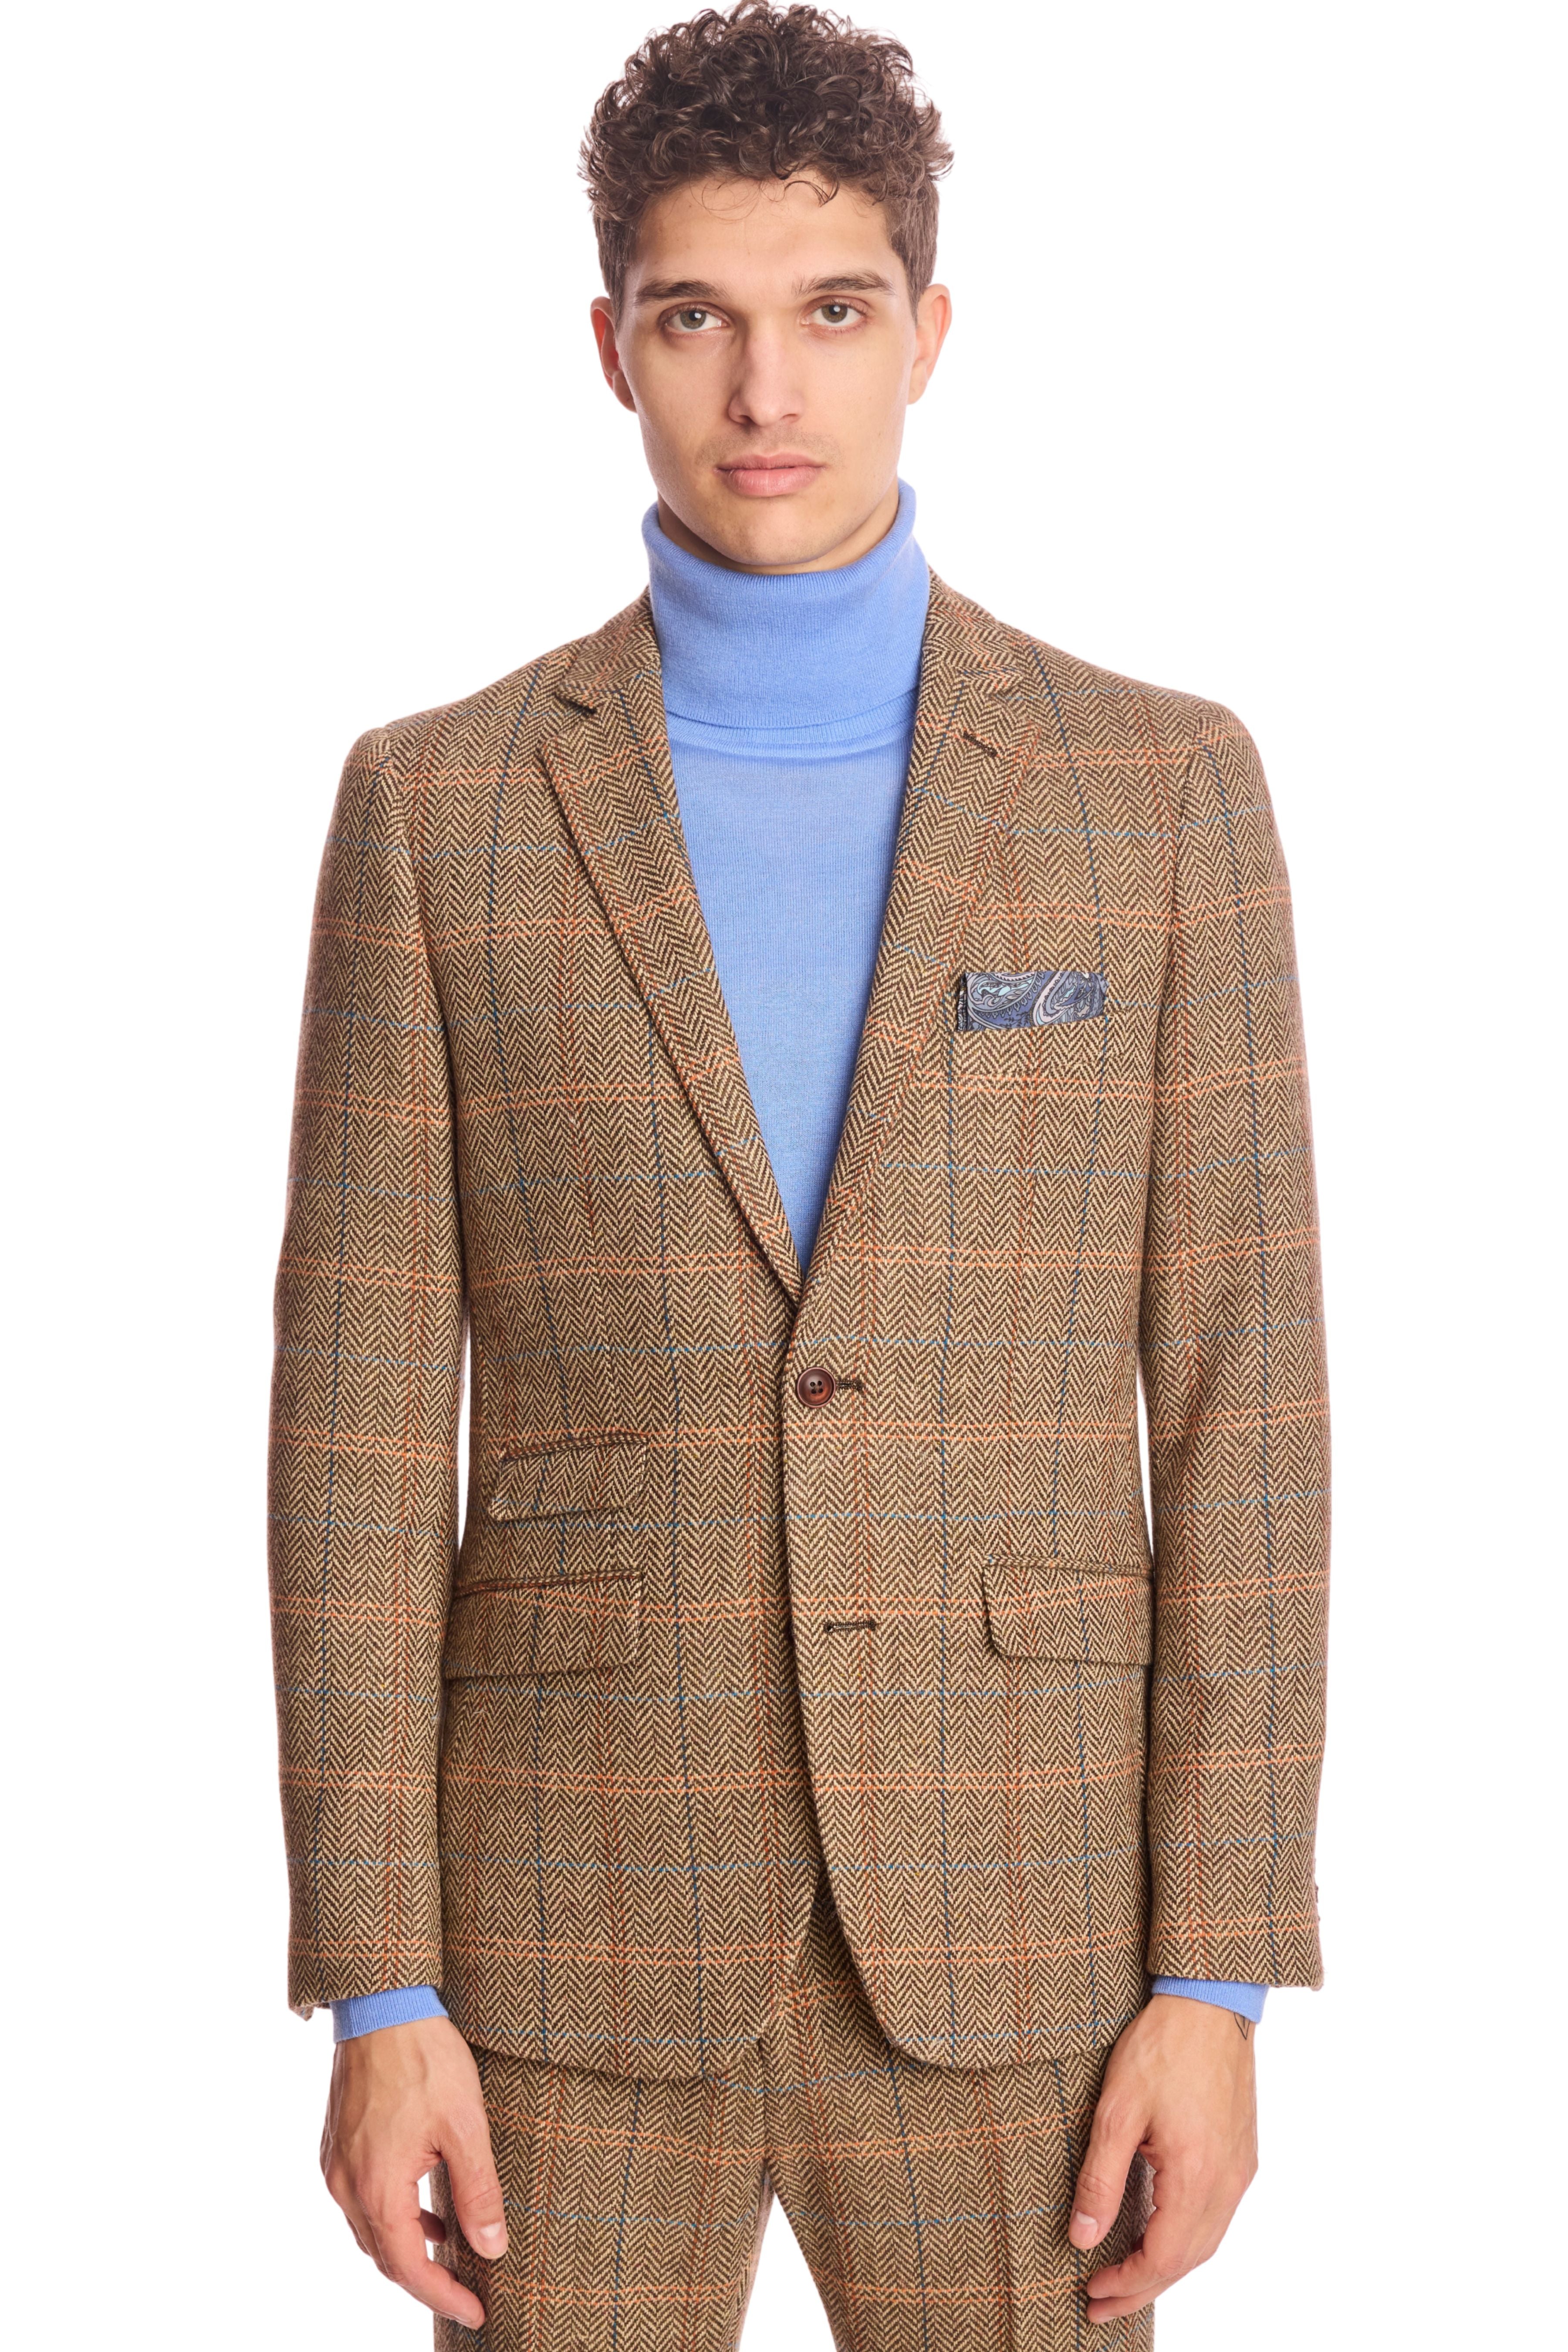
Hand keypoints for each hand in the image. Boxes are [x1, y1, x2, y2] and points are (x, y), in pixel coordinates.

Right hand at [320, 2014, 506, 2328]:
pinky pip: (361, 2201)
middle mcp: (347, 2185)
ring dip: (407, 2248)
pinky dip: (392, 2217)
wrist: (382, 2005)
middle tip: (466, 2293)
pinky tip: (425, 2208)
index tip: (477, 2313)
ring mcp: (336, 2166)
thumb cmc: (426, 2059)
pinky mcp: (336, 2146)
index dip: (443, 2296)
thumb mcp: (466, 2126)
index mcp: (378, 2187)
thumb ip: (478, 2192)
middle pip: (385, 2256)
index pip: (409, 2268)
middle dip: (425, 2281)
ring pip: (370, 2231)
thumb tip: (492, 2248)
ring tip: (450, 2253)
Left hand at [1068, 1993, 1257, 2324]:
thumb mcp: (1116, 2110)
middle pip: (1187, 2261)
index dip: (1127, 2283)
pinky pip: (1216, 2217)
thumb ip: (1100, 2179)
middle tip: (1101, 2305)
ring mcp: (1240, 2170)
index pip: (1163, 2257)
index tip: (1092, 2291)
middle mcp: (1227, 2182)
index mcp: (1196, 2176)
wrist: (1210, 2002)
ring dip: (1166, 2269)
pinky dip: (1187, 2241)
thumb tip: (1083, 2237)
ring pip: (1206, 2242)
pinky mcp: (1242, 2155)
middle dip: (1143, 2288)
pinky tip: (1160, 2238)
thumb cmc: (1162, 2047)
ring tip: (1126, 2281)